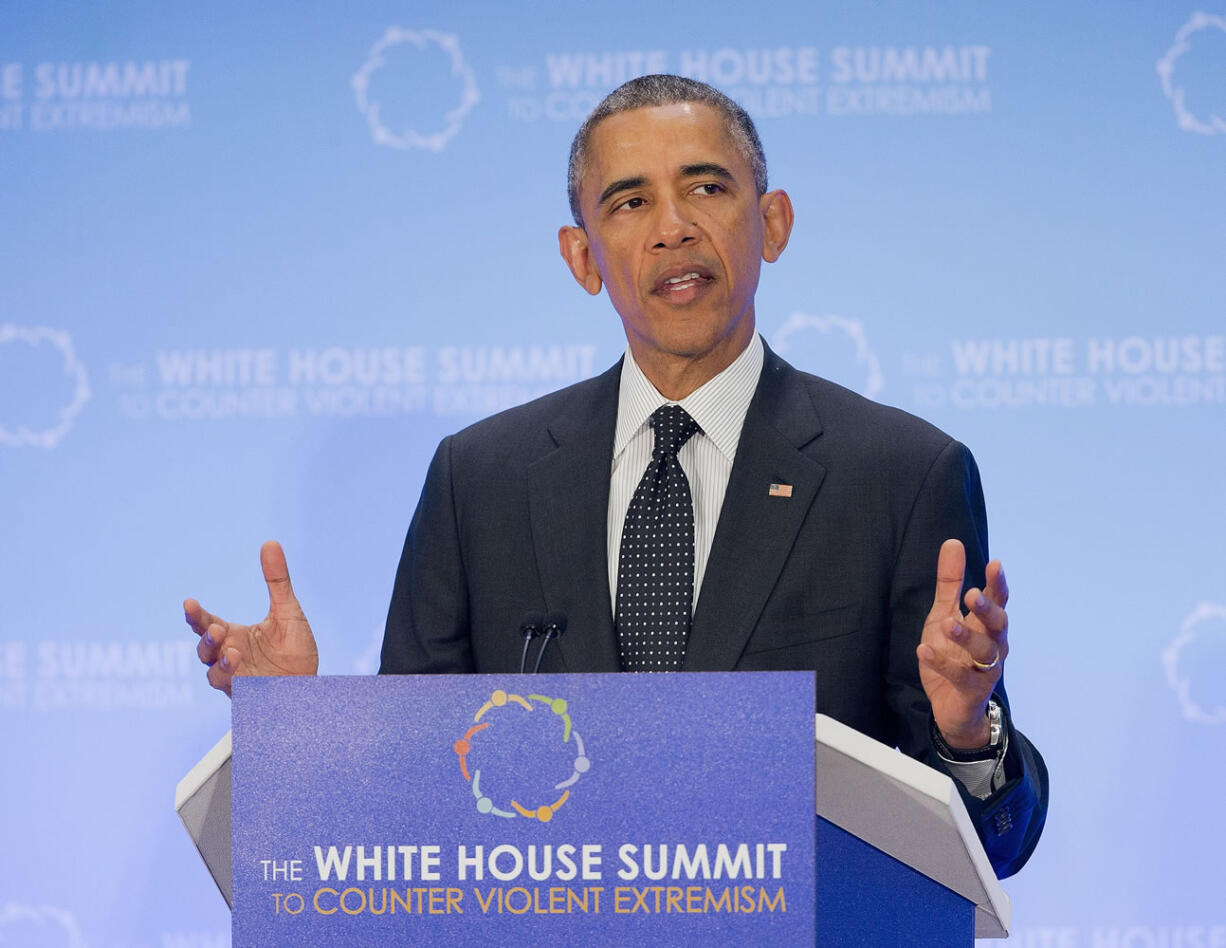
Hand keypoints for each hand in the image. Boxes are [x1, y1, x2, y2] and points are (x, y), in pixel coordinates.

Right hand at [185, 540, 318, 696]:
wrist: (311, 688)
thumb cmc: (295, 651)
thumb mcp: (288, 611)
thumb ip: (277, 581)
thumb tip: (270, 542)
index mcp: (234, 636)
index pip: (207, 623)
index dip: (195, 615)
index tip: (189, 602)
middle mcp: (229, 657)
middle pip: (204, 646)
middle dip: (202, 635)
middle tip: (213, 626)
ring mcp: (236, 679)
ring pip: (212, 670)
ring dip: (217, 657)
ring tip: (229, 645)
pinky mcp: (246, 697)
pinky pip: (231, 688)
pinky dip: (231, 675)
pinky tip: (238, 661)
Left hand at [916, 538, 1008, 749]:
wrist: (952, 706)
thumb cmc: (952, 654)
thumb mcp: (944, 614)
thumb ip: (950, 583)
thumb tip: (953, 543)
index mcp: (987, 624)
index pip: (998, 600)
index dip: (997, 584)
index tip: (995, 564)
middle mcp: (993, 645)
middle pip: (999, 625)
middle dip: (988, 610)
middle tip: (973, 595)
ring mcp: (985, 670)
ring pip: (984, 652)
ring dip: (966, 637)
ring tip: (946, 624)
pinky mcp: (971, 691)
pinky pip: (960, 677)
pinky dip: (942, 663)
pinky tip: (924, 649)